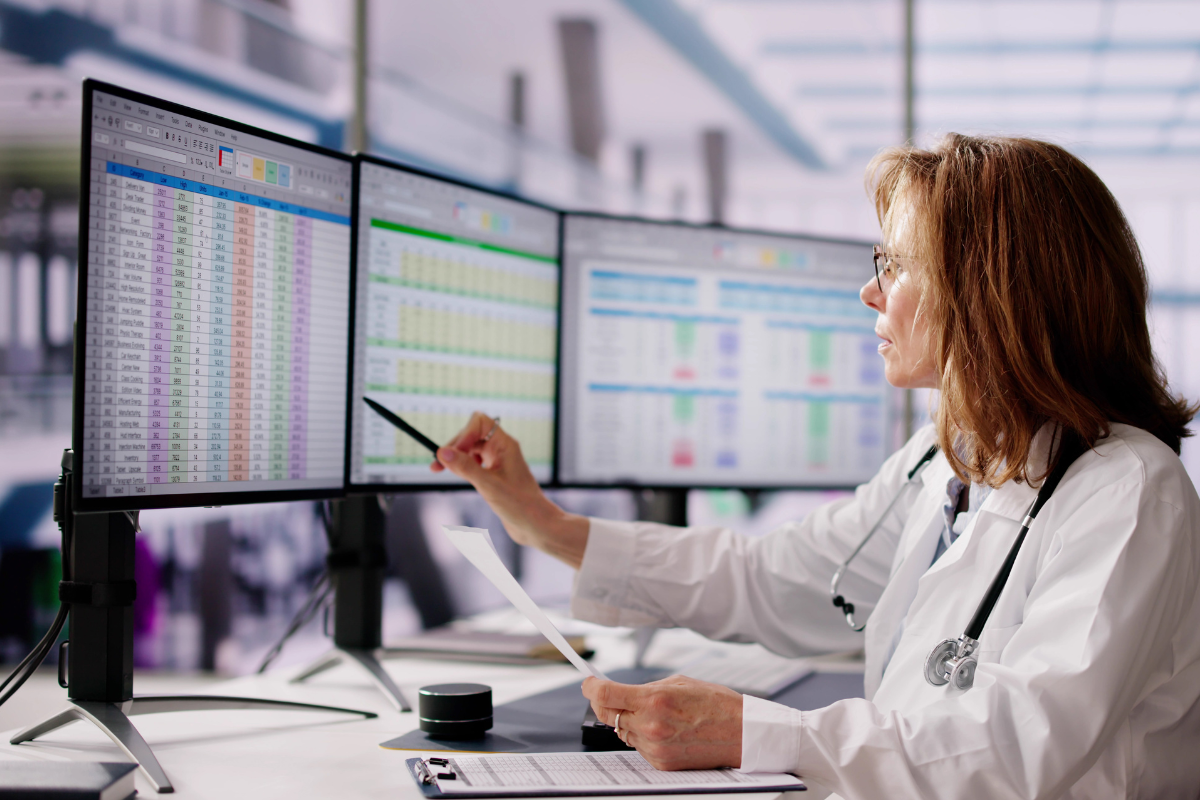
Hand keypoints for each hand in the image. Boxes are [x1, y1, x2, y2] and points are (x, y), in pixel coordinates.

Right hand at [432, 412, 589, 566]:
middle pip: (472, 435)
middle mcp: (502, 449)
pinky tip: (457, 475)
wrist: (536, 525)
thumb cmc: (520, 505)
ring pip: (471, 449)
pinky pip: (474, 462)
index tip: (451, 453)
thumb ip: (465, 467)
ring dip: (456, 456)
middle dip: (454, 446)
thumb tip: (442, 452)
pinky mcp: (494, 474)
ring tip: (439, 469)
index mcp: (505, 444)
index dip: (463, 434)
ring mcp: (498, 461)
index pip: (480, 422)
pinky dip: (462, 466)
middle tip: (437, 465)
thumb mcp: (488, 485)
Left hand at [582, 676, 742, 770]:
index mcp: (654, 700)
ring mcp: (654, 747)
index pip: (605, 695)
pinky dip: (643, 736)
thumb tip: (619, 691)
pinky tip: (664, 729)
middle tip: (611, 695)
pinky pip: (637, 746)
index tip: (588, 682)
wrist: (741, 734)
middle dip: (605, 703)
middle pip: (607, 715)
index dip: (590, 687)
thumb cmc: (715, 704)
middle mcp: (650, 726)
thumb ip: (645, 688)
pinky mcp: (660, 763)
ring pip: (622, 731)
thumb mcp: (678, 683)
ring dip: (628, 721)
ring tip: (655, 713)